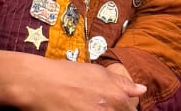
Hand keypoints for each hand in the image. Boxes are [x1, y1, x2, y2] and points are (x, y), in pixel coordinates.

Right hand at [14, 57, 144, 110]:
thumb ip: (122, 84)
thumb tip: (142, 90)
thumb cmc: (67, 74)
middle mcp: (108, 110)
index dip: (125, 109)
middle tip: (96, 105)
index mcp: (116, 96)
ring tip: (86, 107)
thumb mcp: (98, 73)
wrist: (38, 83)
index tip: (117, 107)